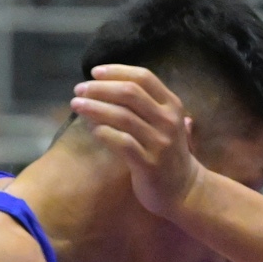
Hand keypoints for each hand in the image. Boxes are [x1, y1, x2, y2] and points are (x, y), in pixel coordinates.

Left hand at [70, 64, 203, 216]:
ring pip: (123, 116)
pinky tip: (93, 130)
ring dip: (95, 108)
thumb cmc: (168, 153)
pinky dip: (104, 133)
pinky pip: (122, 143)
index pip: (143, 77)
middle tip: (79, 90)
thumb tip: (105, 85)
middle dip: (100, 88)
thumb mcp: (165, 123)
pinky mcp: (149, 164)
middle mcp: (168, 121)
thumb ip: (145, 104)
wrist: (185, 190)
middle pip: (130, 93)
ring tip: (77, 105)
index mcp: (172, 105)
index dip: (116, 71)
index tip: (94, 72)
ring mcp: (160, 143)